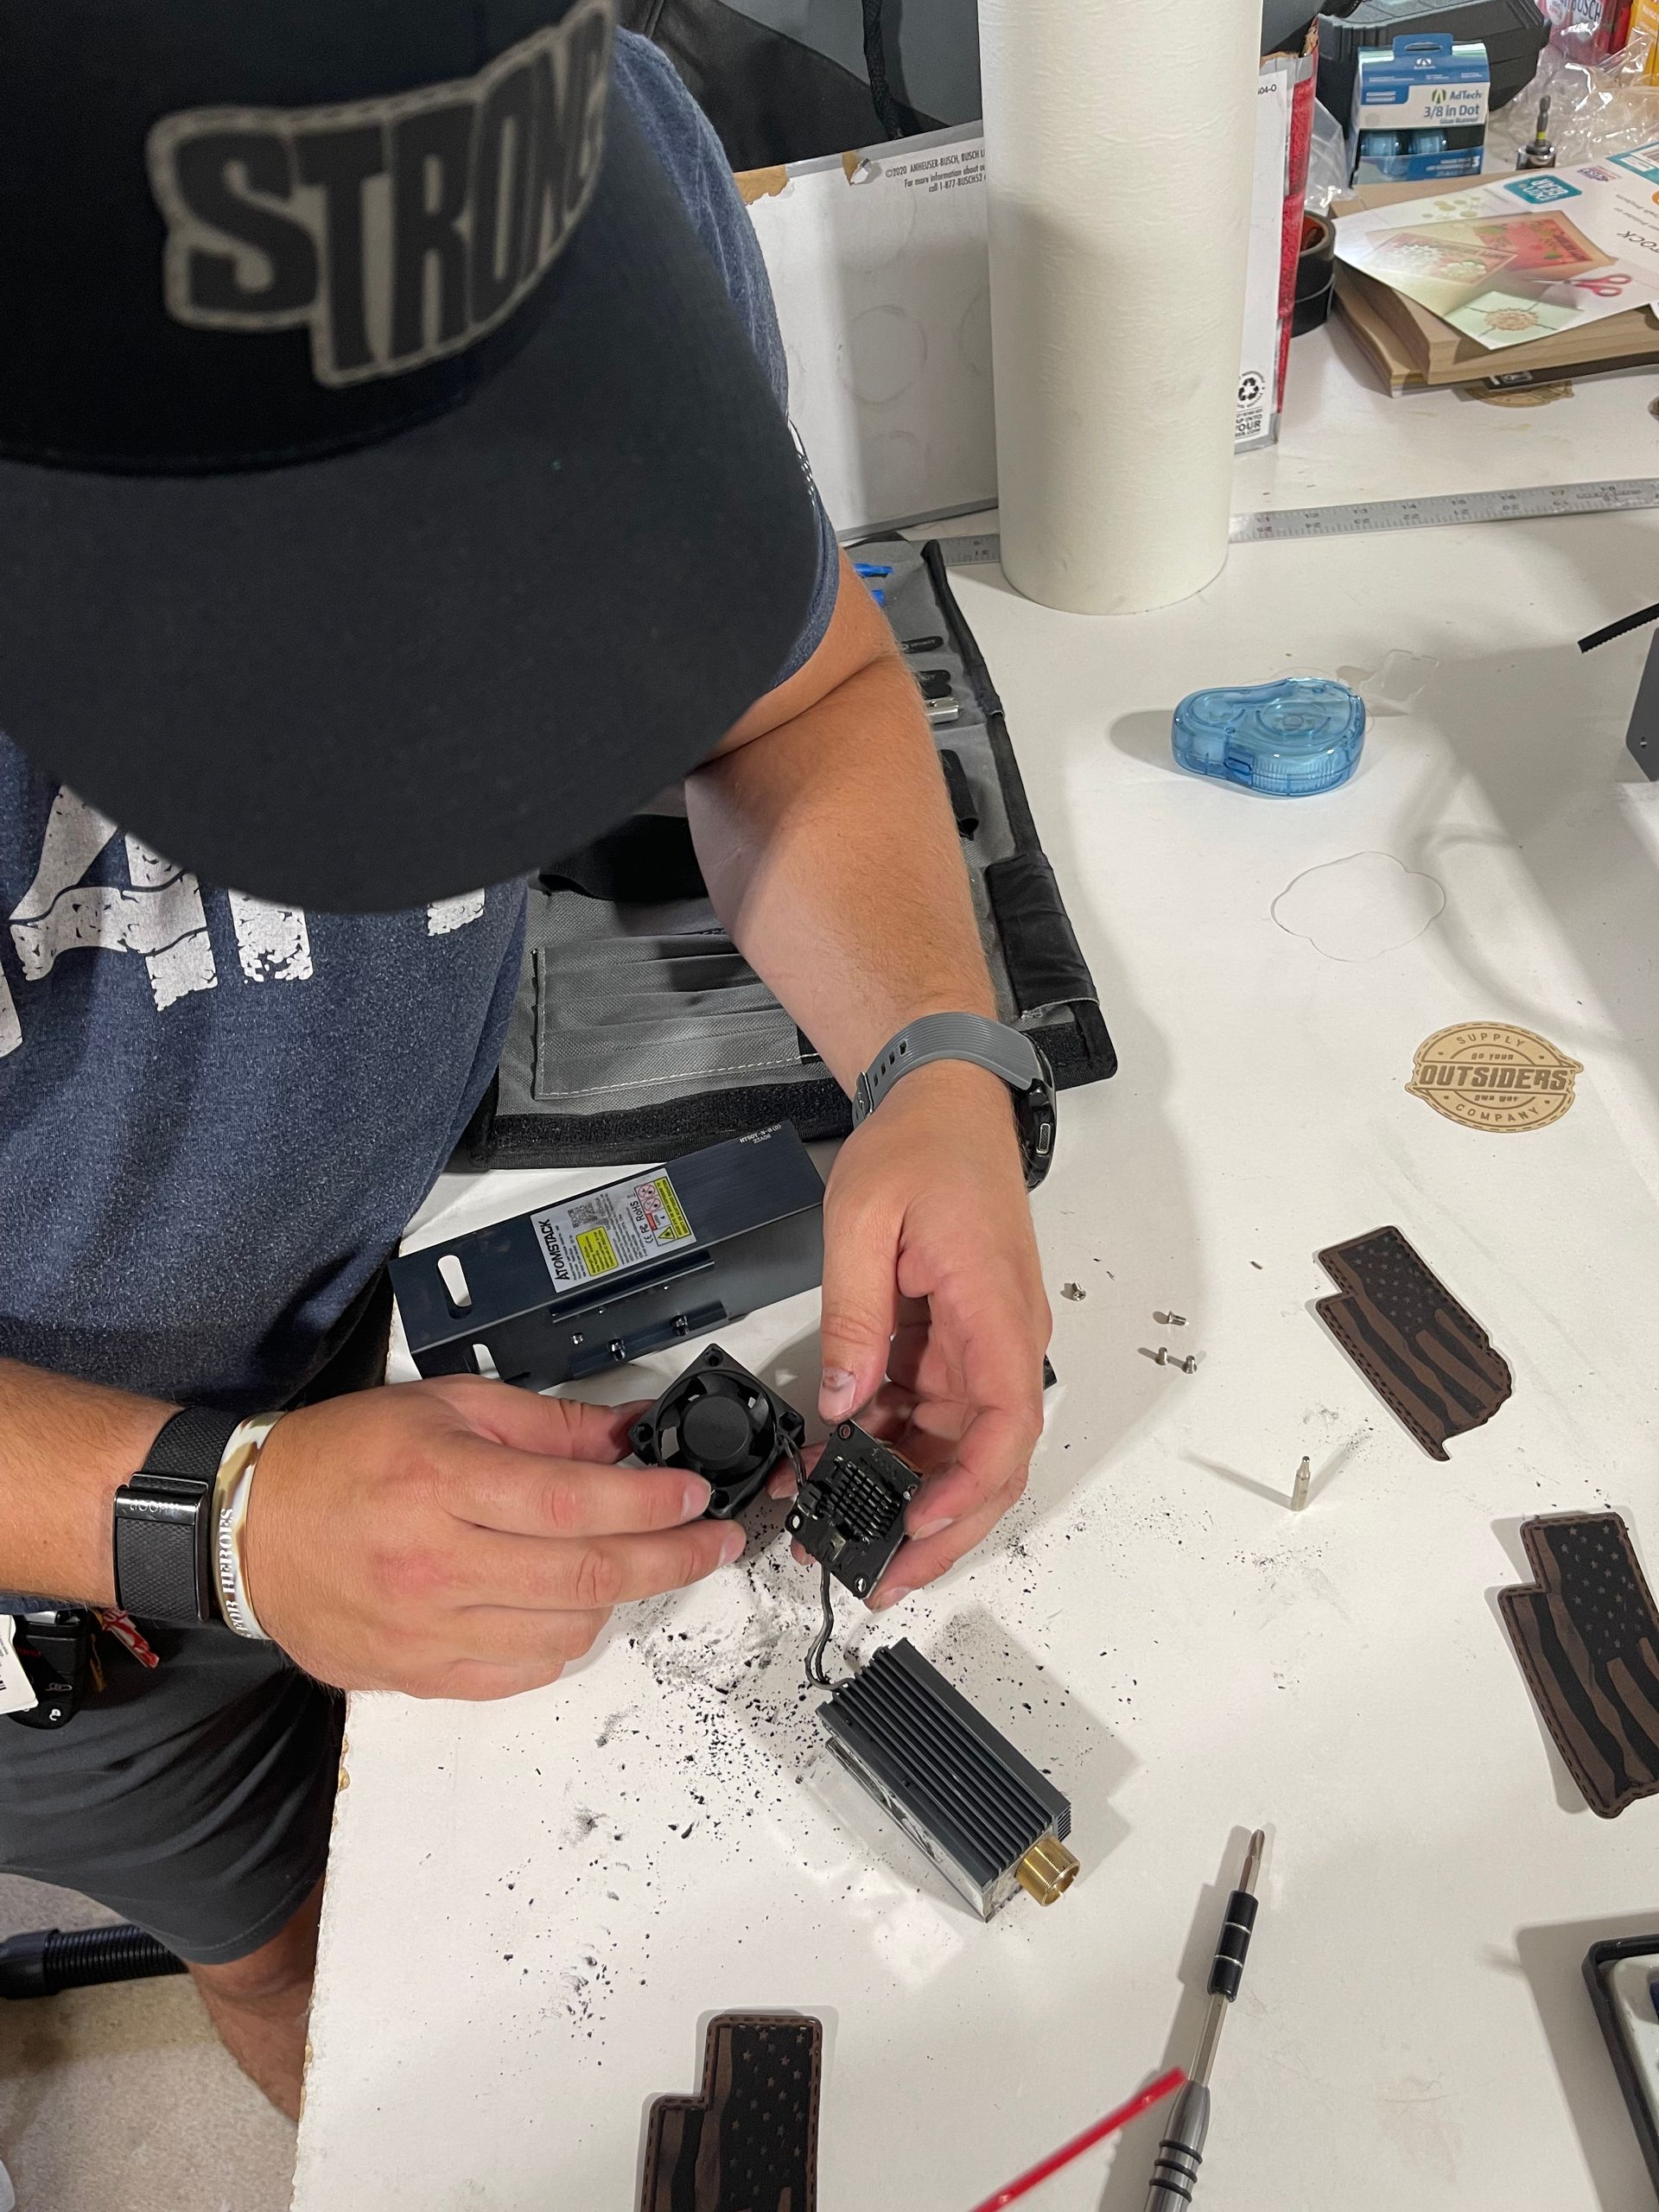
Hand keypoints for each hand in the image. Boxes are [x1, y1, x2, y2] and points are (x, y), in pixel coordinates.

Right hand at [244, 1377, 741, 1698]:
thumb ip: (547, 1425)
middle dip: (672, 1557)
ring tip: (627, 1562)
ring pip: (566, 1629)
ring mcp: (428, 1629)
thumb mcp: (449, 1408)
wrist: (247, 1528)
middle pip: (588, 1574)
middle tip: (714, 1541)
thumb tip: (630, 1433)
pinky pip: (522, 1671)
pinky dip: (562, 1639)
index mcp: (445, 1484)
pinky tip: (567, 1605)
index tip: (695, 1496)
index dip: (652, 1503)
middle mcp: (438, 1564)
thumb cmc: (343, 1459)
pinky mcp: (420, 1674)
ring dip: (617, 1596)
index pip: (577, 1503)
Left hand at [803, 1060, 1049, 1606]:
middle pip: (991, 1459)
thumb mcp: (864, 1220)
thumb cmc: (920, 1145)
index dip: (970, 1488)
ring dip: (913, 1495)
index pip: (1008, 1423)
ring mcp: (982, 1344)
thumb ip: (854, 1316)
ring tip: (846, 1534)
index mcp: (995, 1310)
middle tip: (882, 1574)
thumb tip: (845, 1401)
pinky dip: (896, 1448)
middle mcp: (1002, 1338)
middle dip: (942, 1527)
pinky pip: (934, 1413)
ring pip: (961, 1447)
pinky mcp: (957, 1342)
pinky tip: (844, 1469)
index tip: (921, 1522)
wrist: (942, 1100)